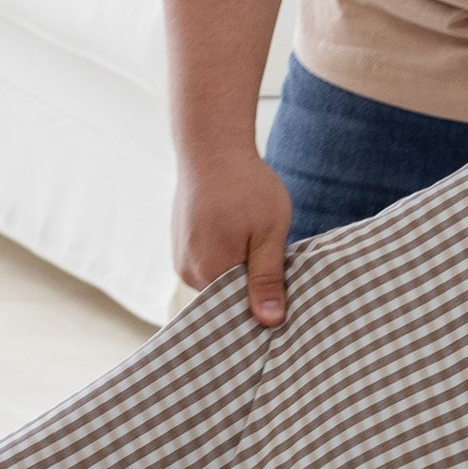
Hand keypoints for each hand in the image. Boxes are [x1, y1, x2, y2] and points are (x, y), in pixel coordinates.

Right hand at [173, 144, 292, 326]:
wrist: (212, 146)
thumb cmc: (245, 185)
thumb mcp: (269, 233)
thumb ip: (267, 279)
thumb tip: (270, 322)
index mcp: (209, 272)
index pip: (238, 311)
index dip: (263, 308)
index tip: (286, 299)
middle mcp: (188, 271)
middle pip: (227, 297)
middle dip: (252, 287)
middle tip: (278, 263)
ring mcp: (181, 257)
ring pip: (218, 279)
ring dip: (240, 269)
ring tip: (257, 242)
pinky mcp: (182, 243)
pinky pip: (208, 263)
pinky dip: (227, 255)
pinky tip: (241, 234)